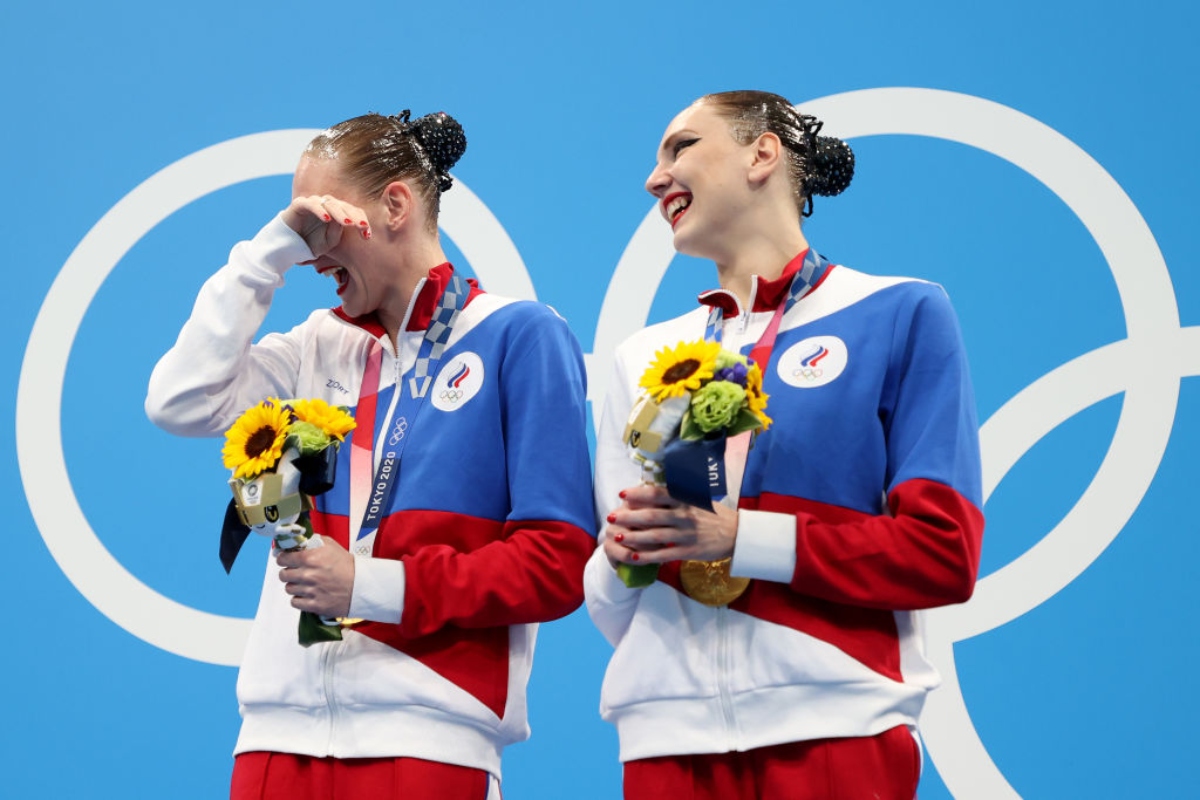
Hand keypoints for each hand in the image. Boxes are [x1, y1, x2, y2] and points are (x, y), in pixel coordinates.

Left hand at [275, 535, 354, 617]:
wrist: (362, 585)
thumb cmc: (347, 565)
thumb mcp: (331, 546)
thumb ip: (313, 541)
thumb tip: (297, 542)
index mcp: (310, 558)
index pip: (282, 558)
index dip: (284, 559)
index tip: (286, 560)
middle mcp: (307, 575)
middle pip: (283, 575)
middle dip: (288, 572)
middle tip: (297, 572)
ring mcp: (310, 591)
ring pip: (288, 589)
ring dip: (295, 586)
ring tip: (306, 584)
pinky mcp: (314, 605)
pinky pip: (294, 602)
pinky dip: (299, 599)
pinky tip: (308, 594)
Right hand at [281, 194, 370, 259]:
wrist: (290, 246)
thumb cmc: (312, 243)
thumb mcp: (329, 242)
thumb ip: (337, 232)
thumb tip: (344, 221)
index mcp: (338, 213)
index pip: (354, 212)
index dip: (362, 222)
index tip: (367, 236)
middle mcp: (328, 205)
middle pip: (345, 206)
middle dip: (355, 217)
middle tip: (361, 227)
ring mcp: (315, 203)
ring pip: (330, 203)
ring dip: (340, 213)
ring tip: (346, 223)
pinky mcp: (300, 204)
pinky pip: (311, 204)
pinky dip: (320, 210)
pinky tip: (327, 219)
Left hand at [602, 483, 738, 565]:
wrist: (737, 534)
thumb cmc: (714, 514)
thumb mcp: (698, 498)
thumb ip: (677, 495)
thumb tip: (651, 490)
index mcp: (686, 500)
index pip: (658, 494)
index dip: (638, 494)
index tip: (622, 494)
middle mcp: (685, 516)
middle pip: (652, 516)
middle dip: (629, 516)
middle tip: (612, 516)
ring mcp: (686, 535)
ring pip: (655, 536)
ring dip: (634, 536)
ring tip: (618, 536)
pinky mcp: (689, 552)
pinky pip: (664, 555)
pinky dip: (648, 556)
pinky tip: (634, 556)